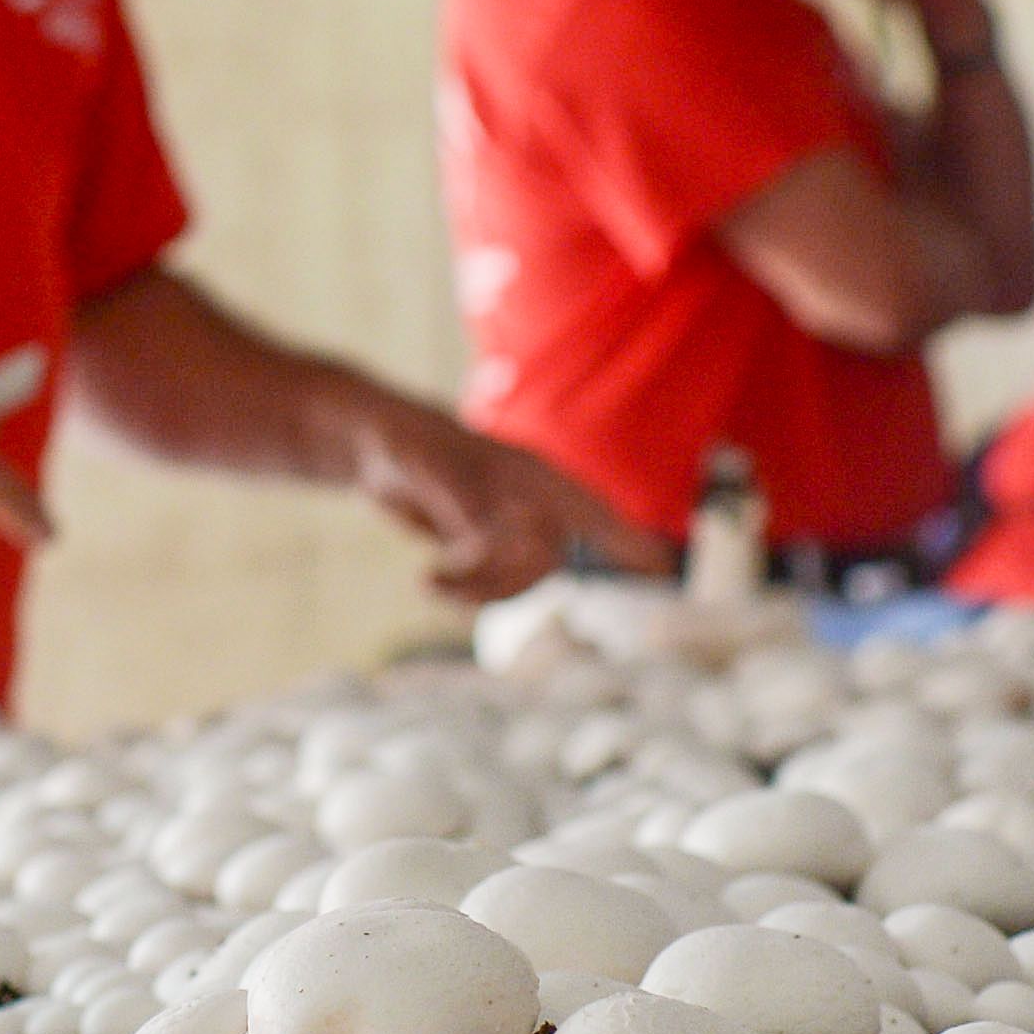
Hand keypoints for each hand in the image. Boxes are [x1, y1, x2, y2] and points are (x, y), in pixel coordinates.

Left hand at [343, 395, 668, 605]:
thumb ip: (464, 501)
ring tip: (428, 584)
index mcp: (531, 475)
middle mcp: (529, 502)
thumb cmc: (402, 442)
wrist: (373, 444)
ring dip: (479, 592)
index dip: (627, 540)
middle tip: (440, 583)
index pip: (591, 512)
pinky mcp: (483, 545)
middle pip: (547, 560)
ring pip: (520, 578)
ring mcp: (508, 526)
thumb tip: (494, 537)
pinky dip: (463, 591)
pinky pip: (492, 583)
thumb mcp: (427, 467)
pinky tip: (427, 582)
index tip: (660, 566)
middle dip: (505, 583)